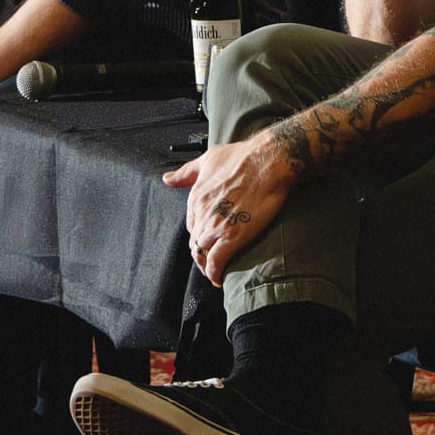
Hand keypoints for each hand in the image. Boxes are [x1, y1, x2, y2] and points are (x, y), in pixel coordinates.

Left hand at [163, 132, 294, 284]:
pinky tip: (218, 278)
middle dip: (200, 253)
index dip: (199, 235)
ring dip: (205, 266)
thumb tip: (167, 179)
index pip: (191, 225)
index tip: (207, 240)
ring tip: (214, 271)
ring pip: (201, 254)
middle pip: (194, 242)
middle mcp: (202, 213)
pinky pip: (216, 262)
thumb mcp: (208, 159)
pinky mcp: (233, 237)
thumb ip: (186, 172)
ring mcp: (216, 226)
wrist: (268, 161)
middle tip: (211, 260)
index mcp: (196, 197)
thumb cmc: (242, 156)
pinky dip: (214, 273)